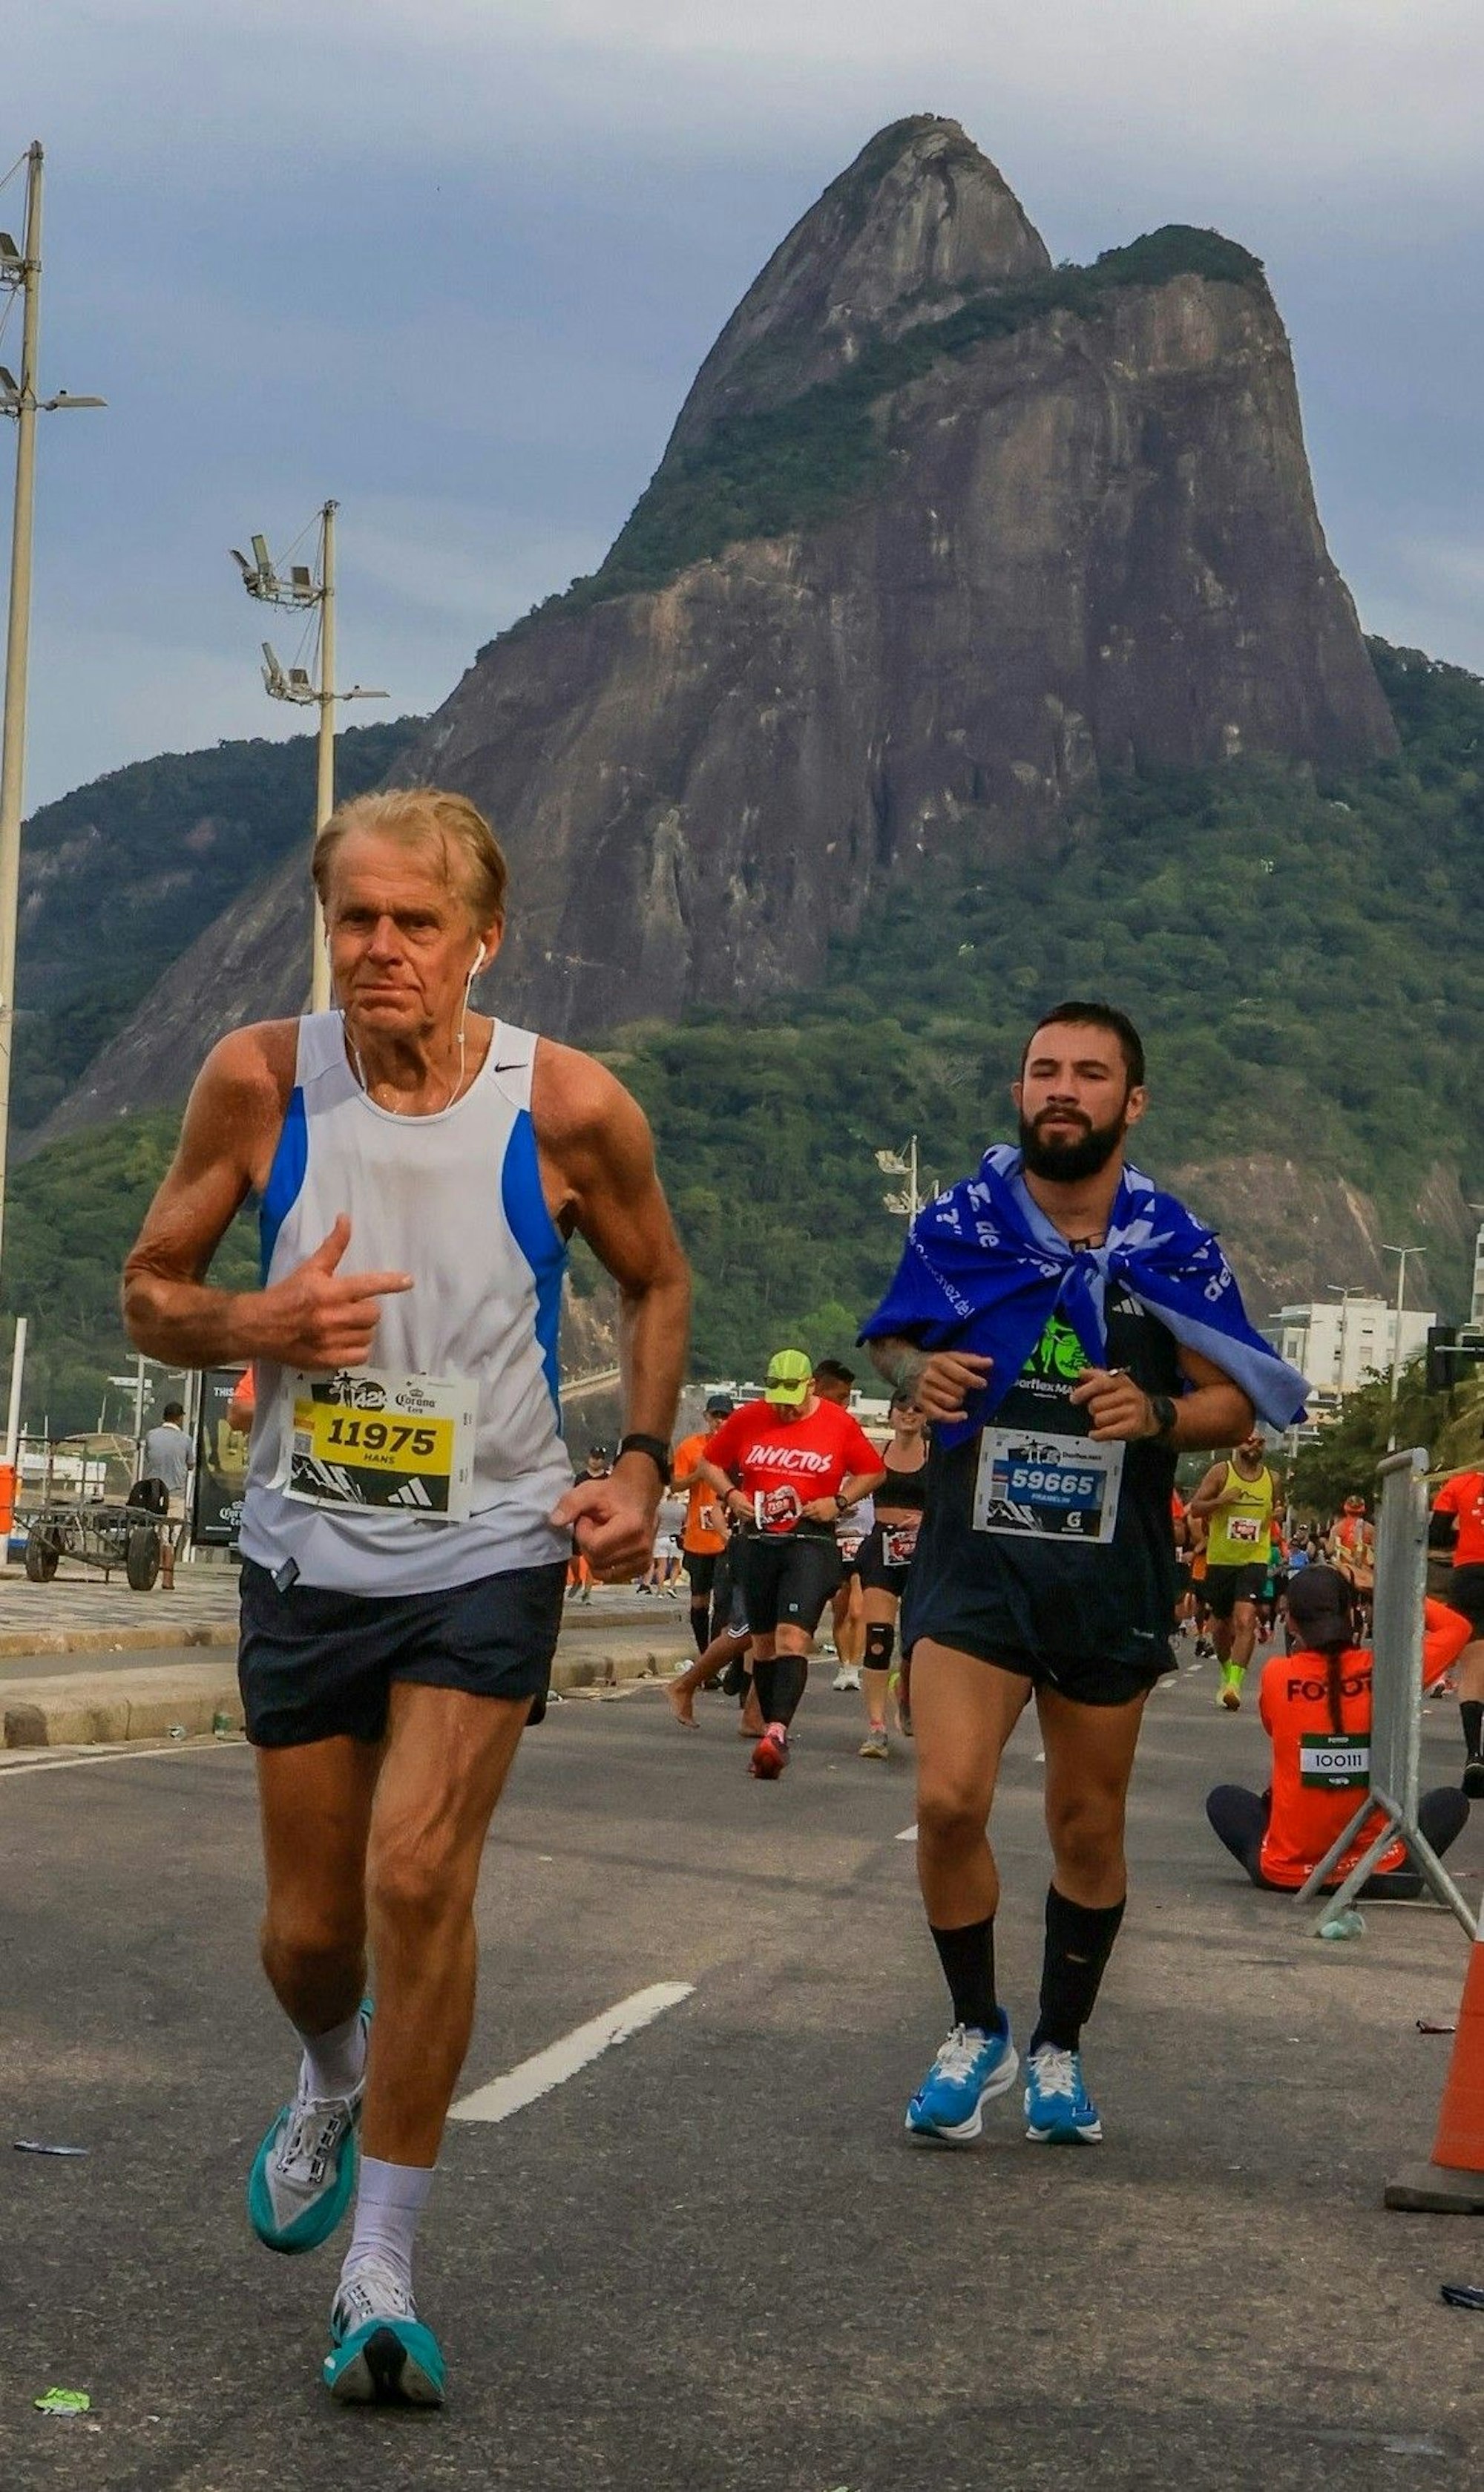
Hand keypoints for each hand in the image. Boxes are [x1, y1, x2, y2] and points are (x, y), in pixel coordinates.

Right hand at [252, 1216, 411, 1370]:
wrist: (258, 1326)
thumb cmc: (287, 1294)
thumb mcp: (310, 1269)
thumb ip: (333, 1247)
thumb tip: (346, 1218)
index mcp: (329, 1291)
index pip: (368, 1285)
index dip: (391, 1282)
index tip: (408, 1281)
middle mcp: (332, 1317)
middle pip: (373, 1314)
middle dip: (366, 1310)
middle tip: (352, 1308)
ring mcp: (330, 1342)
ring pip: (367, 1336)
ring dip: (361, 1330)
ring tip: (346, 1325)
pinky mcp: (327, 1361)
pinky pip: (360, 1356)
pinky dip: (357, 1350)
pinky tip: (345, 1342)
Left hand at [551, 1454, 659, 1578]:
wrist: (639, 1495)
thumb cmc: (613, 1493)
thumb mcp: (589, 1491)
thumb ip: (571, 1504)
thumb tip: (554, 1522)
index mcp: (632, 1528)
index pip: (593, 1546)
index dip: (583, 1532)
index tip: (588, 1519)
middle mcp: (641, 1548)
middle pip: (596, 1560)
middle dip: (589, 1544)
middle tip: (596, 1526)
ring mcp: (643, 1561)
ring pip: (602, 1571)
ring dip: (596, 1555)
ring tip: (604, 1536)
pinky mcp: (643, 1568)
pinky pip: (612, 1576)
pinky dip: (605, 1564)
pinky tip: (611, 1546)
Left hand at [799, 1496, 839, 1523]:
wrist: (837, 1505)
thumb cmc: (829, 1501)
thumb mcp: (819, 1499)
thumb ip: (812, 1502)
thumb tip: (808, 1503)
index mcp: (815, 1505)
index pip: (805, 1508)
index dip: (801, 1510)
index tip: (800, 1510)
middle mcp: (816, 1511)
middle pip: (807, 1514)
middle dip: (804, 1514)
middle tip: (802, 1515)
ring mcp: (820, 1516)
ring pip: (811, 1518)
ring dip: (809, 1517)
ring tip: (808, 1516)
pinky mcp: (823, 1520)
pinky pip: (817, 1521)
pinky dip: (815, 1519)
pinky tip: (815, 1518)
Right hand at [911, 1351, 992, 1420]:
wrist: (906, 1366)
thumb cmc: (933, 1362)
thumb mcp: (950, 1356)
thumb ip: (971, 1360)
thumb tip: (990, 1362)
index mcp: (938, 1362)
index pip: (961, 1375)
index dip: (975, 1381)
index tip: (983, 1383)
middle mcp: (929, 1376)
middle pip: (957, 1390)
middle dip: (965, 1390)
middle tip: (964, 1388)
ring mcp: (924, 1391)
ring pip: (950, 1402)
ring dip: (959, 1401)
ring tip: (958, 1396)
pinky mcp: (921, 1404)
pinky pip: (940, 1415)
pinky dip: (953, 1418)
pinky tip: (963, 1415)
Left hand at [1069, 1368, 1156, 1442]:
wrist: (1152, 1415)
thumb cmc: (1128, 1399)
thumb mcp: (1116, 1383)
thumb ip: (1097, 1376)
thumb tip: (1081, 1372)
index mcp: (1121, 1382)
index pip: (1100, 1384)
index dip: (1084, 1391)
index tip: (1074, 1398)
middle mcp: (1128, 1395)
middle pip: (1095, 1404)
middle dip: (1093, 1409)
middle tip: (1100, 1410)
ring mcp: (1131, 1411)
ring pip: (1099, 1419)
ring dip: (1098, 1422)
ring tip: (1107, 1420)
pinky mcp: (1132, 1426)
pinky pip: (1106, 1432)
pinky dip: (1098, 1435)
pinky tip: (1096, 1433)